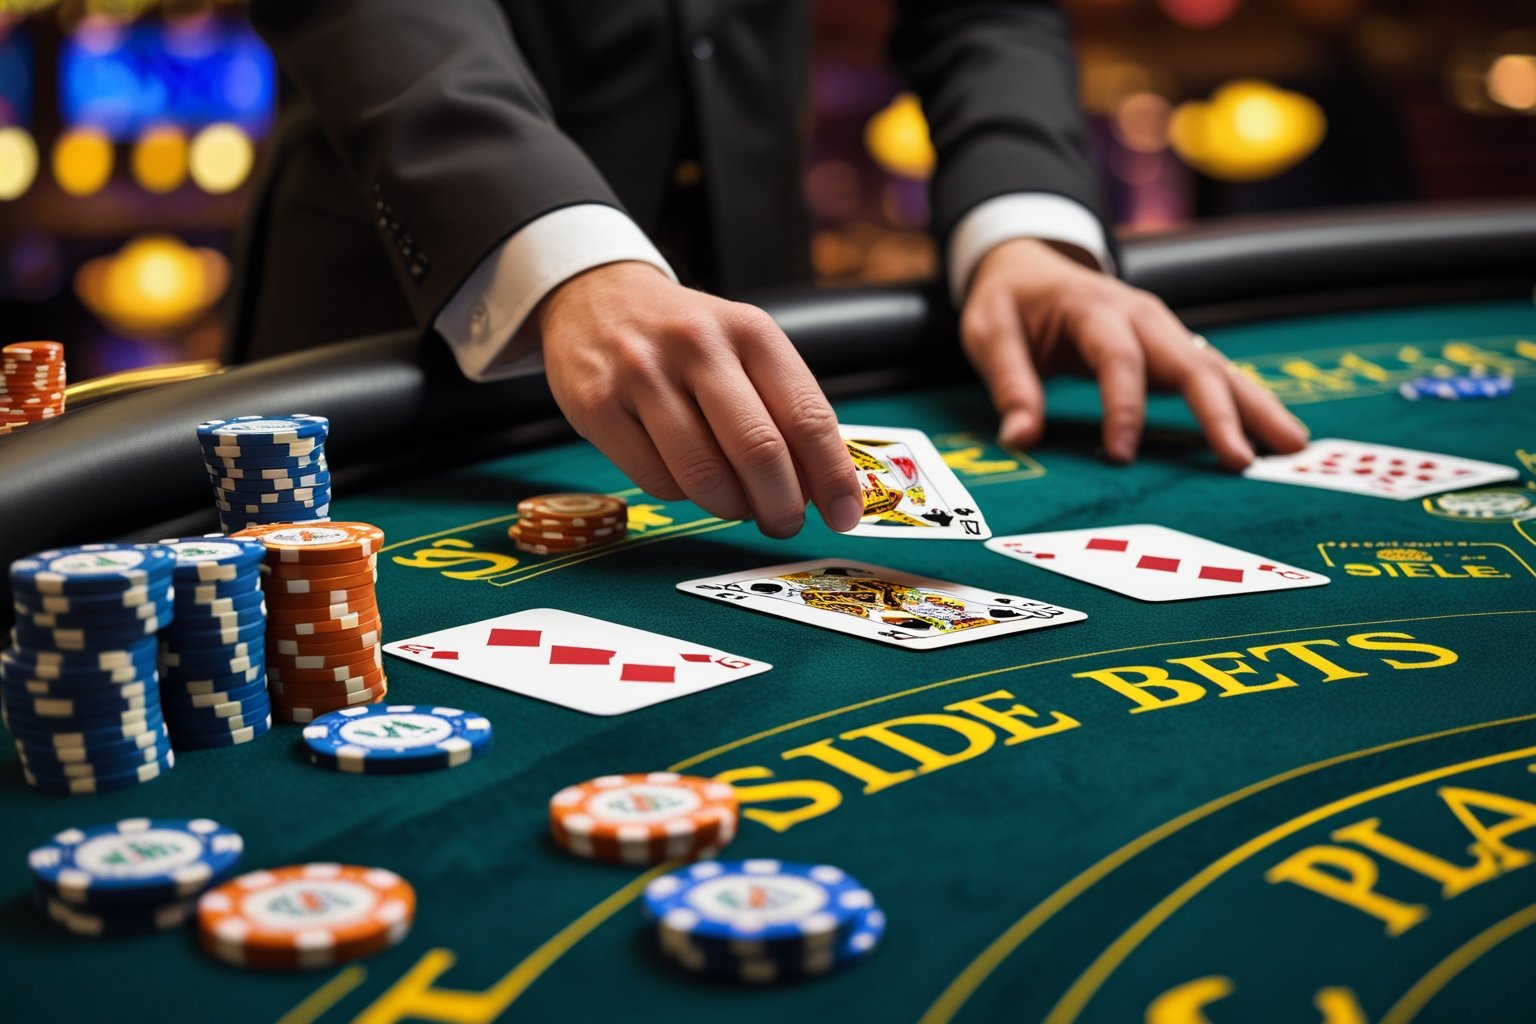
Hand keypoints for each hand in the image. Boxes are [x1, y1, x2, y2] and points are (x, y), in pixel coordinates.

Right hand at [536, 261, 862, 537]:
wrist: (597, 297)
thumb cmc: (686, 338)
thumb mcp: (743, 348)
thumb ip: (783, 409)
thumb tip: (821, 490)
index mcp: (750, 331)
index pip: (807, 416)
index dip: (832, 477)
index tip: (844, 516)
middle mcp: (697, 345)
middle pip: (759, 451)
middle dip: (781, 505)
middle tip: (784, 523)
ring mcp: (642, 374)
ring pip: (704, 475)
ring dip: (731, 507)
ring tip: (735, 503)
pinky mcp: (597, 405)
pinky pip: (656, 481)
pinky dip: (681, 496)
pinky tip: (685, 478)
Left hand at [959, 238, 1309, 469]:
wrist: (1031, 266)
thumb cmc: (1010, 304)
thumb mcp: (989, 332)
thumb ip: (1008, 383)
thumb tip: (1020, 440)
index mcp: (1094, 309)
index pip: (1117, 359)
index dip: (1123, 407)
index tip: (1121, 456)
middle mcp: (1142, 316)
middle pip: (1191, 362)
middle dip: (1220, 412)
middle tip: (1243, 460)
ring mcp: (1165, 332)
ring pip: (1218, 368)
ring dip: (1255, 407)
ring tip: (1291, 447)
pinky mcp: (1173, 349)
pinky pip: (1216, 376)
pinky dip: (1247, 404)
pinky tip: (1274, 437)